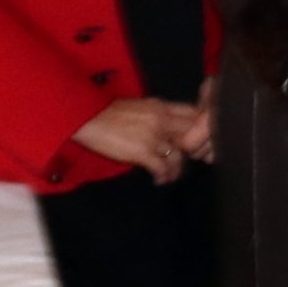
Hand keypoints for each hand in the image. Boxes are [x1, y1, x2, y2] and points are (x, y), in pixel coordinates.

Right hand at [73, 95, 211, 180]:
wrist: (87, 118)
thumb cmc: (108, 113)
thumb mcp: (139, 107)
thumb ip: (157, 115)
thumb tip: (169, 127)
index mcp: (161, 106)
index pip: (193, 114)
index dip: (200, 129)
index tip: (199, 141)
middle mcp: (162, 120)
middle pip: (192, 136)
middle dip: (194, 151)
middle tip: (189, 161)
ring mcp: (153, 136)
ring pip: (179, 156)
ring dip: (177, 169)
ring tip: (171, 175)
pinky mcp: (142, 152)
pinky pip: (162, 168)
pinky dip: (164, 176)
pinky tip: (160, 180)